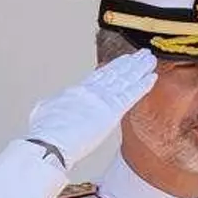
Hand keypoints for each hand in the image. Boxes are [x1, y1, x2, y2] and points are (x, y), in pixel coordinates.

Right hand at [24, 49, 156, 168]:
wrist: (49, 142)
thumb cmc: (45, 132)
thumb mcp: (45, 110)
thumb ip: (54, 104)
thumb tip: (53, 105)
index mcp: (77, 91)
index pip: (100, 75)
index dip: (115, 66)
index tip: (125, 60)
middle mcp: (91, 91)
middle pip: (115, 73)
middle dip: (130, 63)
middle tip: (143, 54)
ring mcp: (102, 99)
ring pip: (125, 80)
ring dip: (140, 69)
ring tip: (151, 60)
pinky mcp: (111, 111)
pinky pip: (131, 95)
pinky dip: (142, 85)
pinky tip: (152, 77)